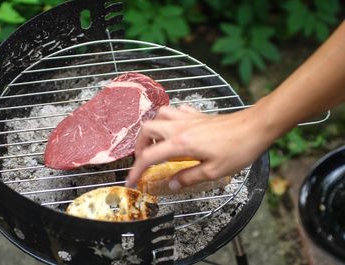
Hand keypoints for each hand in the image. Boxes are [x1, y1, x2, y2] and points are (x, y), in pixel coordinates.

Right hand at [126, 105, 271, 189]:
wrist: (255, 127)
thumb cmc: (237, 149)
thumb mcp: (213, 171)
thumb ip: (188, 177)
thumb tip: (171, 185)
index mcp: (180, 144)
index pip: (149, 156)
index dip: (136, 170)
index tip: (132, 180)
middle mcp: (179, 127)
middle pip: (147, 129)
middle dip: (140, 145)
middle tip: (144, 159)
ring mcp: (188, 118)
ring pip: (159, 115)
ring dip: (153, 129)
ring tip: (156, 143)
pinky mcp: (198, 115)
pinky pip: (176, 111)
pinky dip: (170, 119)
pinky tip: (176, 129)